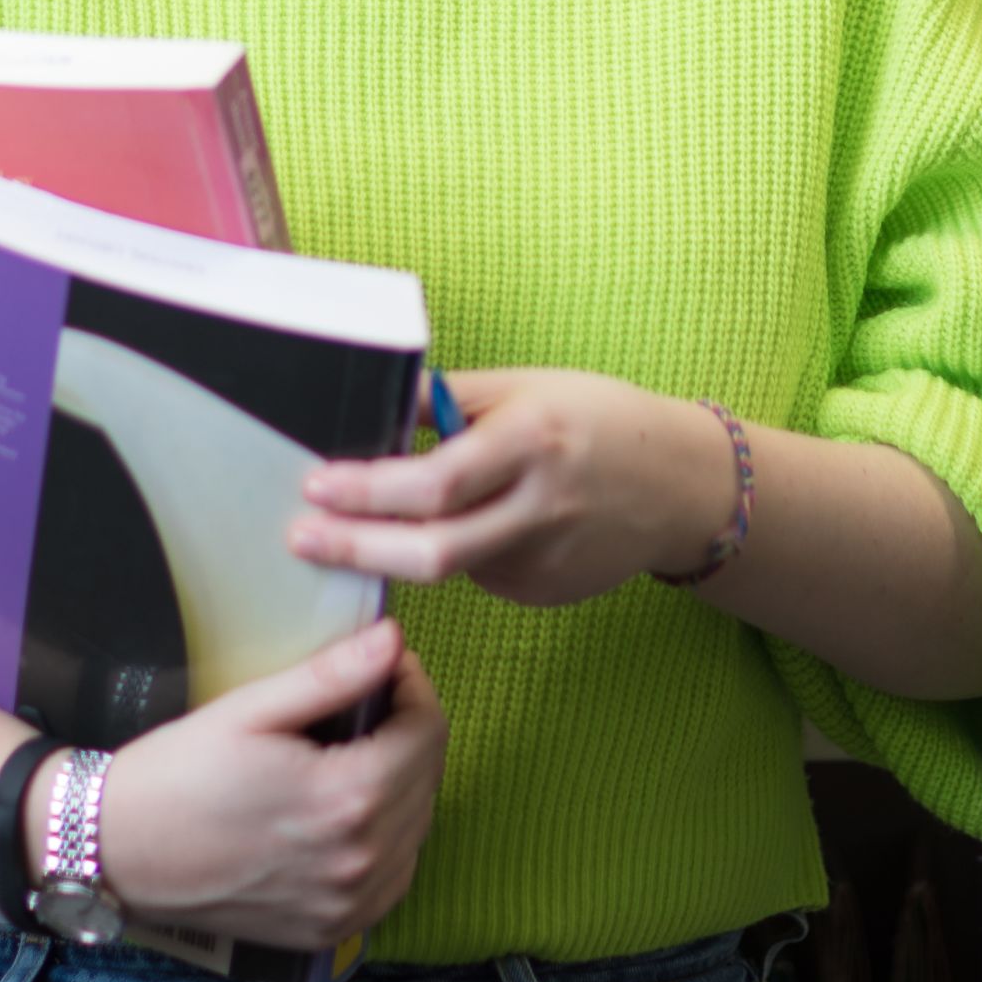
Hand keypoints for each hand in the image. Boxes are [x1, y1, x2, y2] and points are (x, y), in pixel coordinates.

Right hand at [87, 614, 446, 950]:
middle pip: (427, 777)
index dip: (414, 685)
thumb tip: (393, 638)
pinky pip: (391, 876)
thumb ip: (332, 676)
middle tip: (367, 696)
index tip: (386, 662)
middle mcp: (359, 862)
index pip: (427, 731)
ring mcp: (346, 906)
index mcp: (347, 799)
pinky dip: (387, 838)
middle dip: (408, 728)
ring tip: (356, 748)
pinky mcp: (329, 931)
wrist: (120, 852)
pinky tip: (350, 808)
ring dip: (402, 783)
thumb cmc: (179, 772)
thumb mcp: (252, 710)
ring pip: (416, 827)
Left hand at [291, 370, 736, 608]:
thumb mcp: (524, 388)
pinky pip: (480, 575)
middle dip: (357, 549)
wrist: (679, 484)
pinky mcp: (545, 593)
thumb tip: (375, 412)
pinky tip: (466, 529)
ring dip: (397, 554)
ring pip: (450, 566)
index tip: (318, 485)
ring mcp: (545, 561)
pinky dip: (456, 555)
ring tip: (361, 532)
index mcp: (532, 441)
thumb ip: (449, 403)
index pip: (438, 480)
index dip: (371, 489)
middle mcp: (540, 508)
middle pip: (433, 551)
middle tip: (302, 539)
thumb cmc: (594, 417)